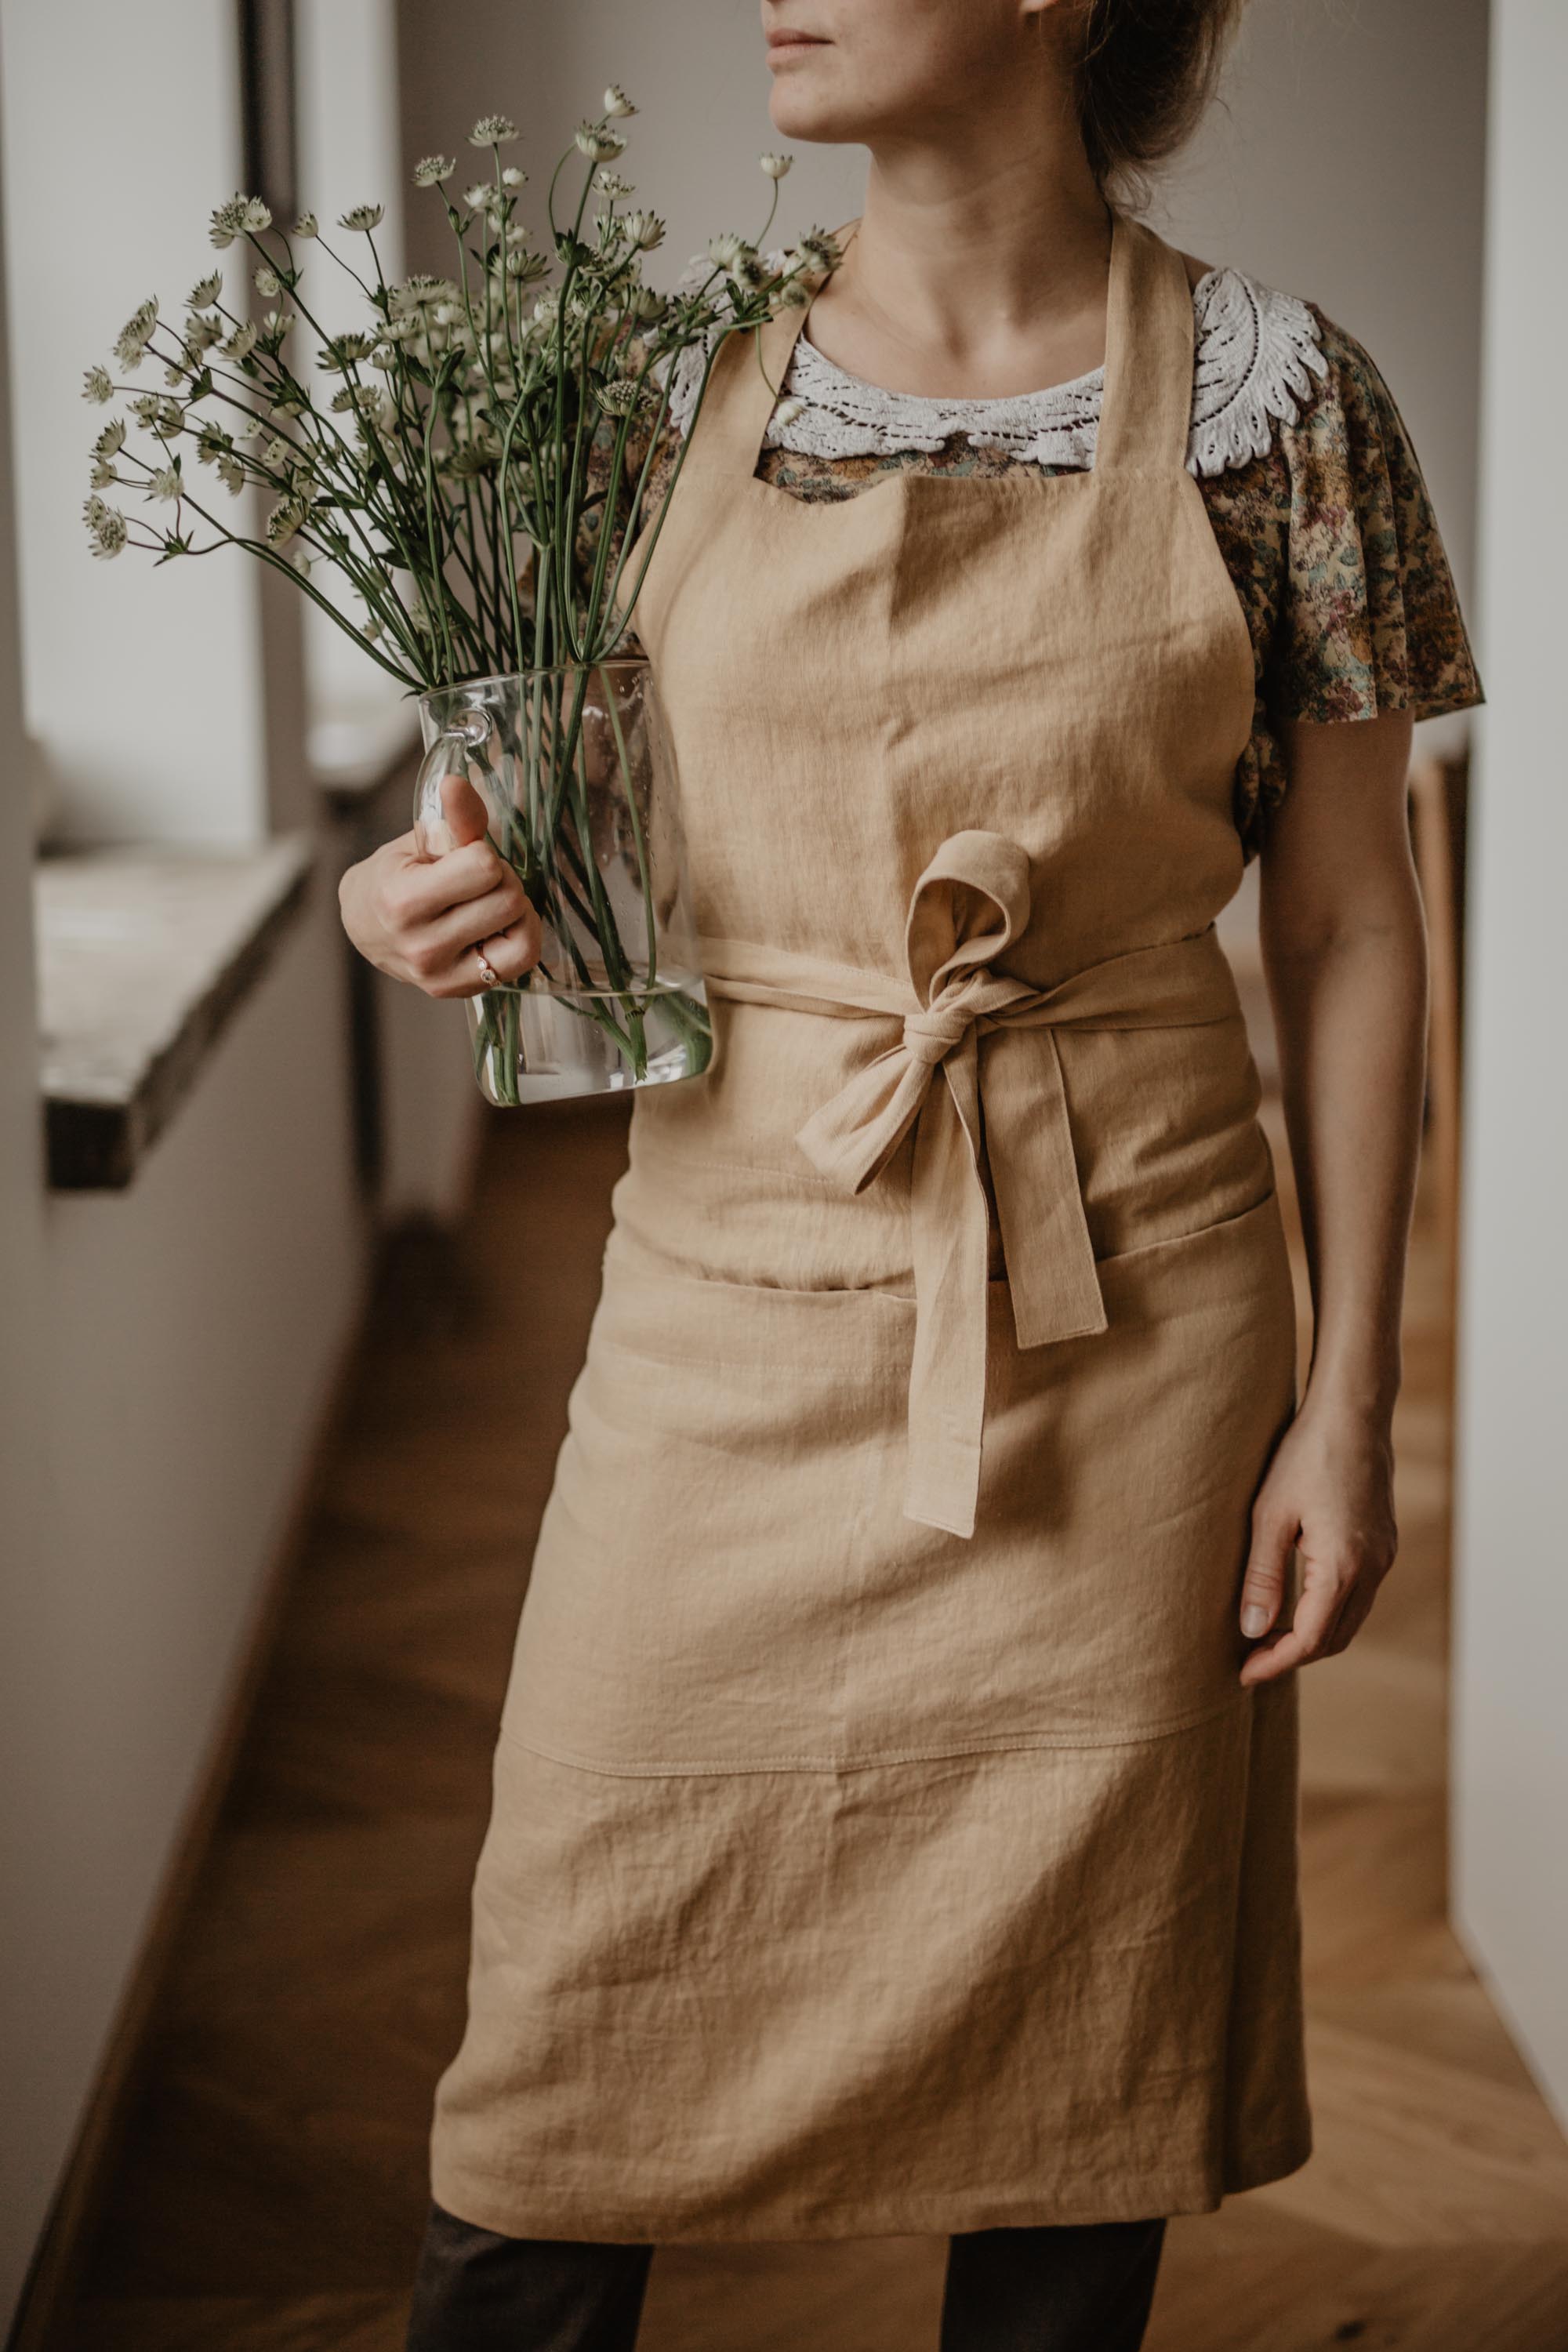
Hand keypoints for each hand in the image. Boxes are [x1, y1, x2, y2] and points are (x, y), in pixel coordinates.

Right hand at [337, 772, 540, 997]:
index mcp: (403, 902)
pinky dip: (520, 937)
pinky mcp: (460, 990)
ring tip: (487, 902)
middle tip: (478, 880)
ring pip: (522, 934)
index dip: (483, 853)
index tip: (464, 856)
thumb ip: (449, 819)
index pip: (485, 867)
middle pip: (508, 900)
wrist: (364, 926)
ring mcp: (442, 975)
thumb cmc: (393, 876)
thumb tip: (457, 783)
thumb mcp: (416, 842)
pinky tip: (498, 926)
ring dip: (514, 910)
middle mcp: (422, 947)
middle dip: (502, 880)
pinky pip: (522, 961)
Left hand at [1237, 1399, 1397, 1685]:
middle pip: (1335, 1639)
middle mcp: (1372, 1568)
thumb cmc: (1304, 1455)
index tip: (1243, 1674)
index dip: (1276, 1662)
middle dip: (1293, 1656)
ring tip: (1266, 1638)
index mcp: (1343, 1566)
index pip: (1312, 1639)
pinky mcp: (1383, 1544)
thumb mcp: (1269, 1515)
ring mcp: (1383, 1557)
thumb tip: (1252, 1631)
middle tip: (1250, 1660)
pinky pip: (1358, 1596)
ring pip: (1350, 1620)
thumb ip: (1261, 1577)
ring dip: (1312, 1637)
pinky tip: (1296, 1605)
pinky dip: (1328, 1613)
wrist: (1353, 1412)